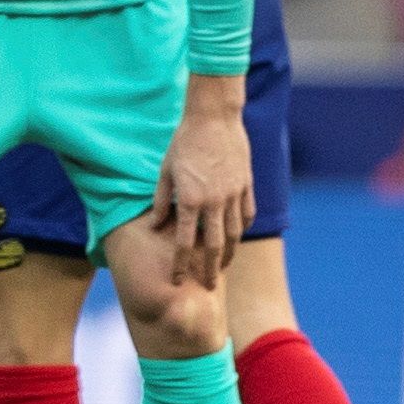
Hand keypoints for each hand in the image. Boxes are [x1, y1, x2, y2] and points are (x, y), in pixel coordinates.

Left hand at [144, 82, 253, 287]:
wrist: (214, 117)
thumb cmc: (184, 142)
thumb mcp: (165, 171)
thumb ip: (161, 201)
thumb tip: (155, 226)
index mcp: (190, 199)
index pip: (184, 242)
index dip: (179, 264)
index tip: (176, 280)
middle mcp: (214, 201)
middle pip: (214, 246)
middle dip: (209, 269)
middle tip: (207, 286)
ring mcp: (234, 194)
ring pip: (235, 234)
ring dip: (228, 253)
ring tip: (221, 266)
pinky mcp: (246, 185)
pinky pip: (247, 214)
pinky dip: (243, 228)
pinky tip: (237, 237)